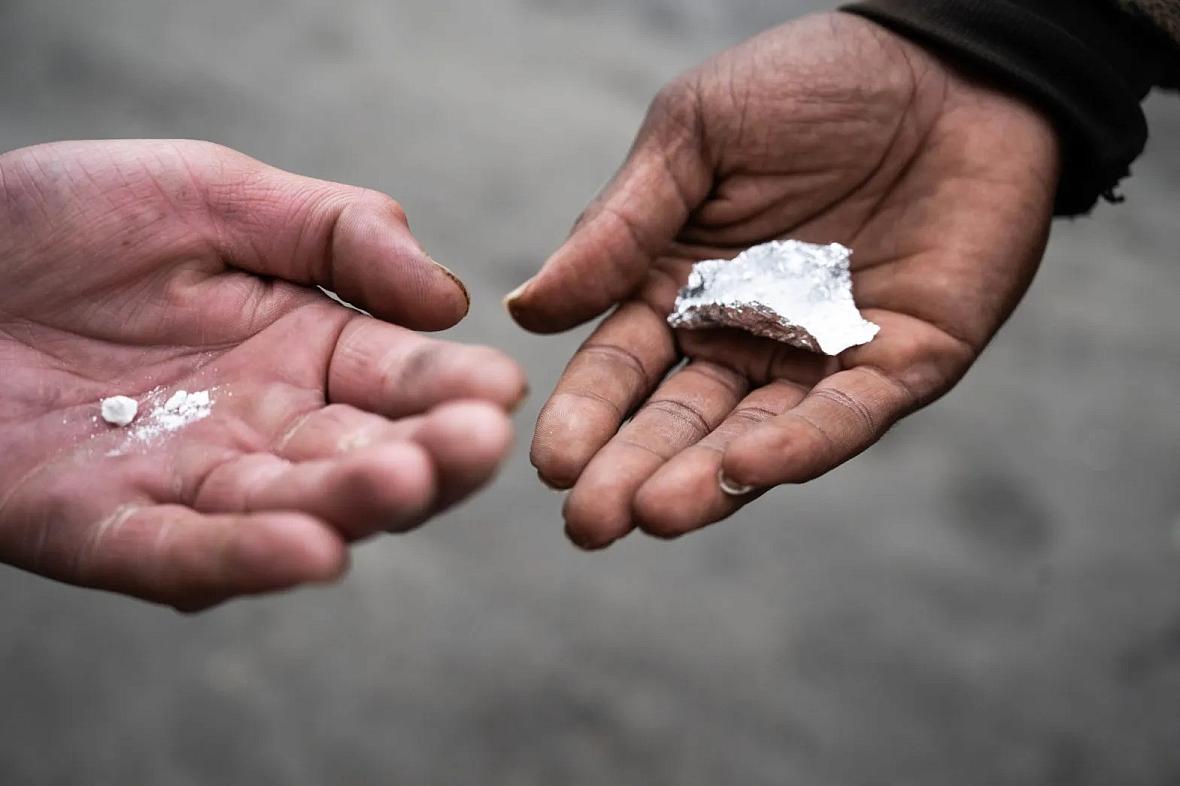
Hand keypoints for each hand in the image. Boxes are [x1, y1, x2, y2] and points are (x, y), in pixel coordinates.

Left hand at [0, 140, 525, 609]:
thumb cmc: (66, 217)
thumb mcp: (216, 193)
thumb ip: (340, 233)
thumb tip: (450, 301)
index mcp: (308, 349)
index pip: (402, 378)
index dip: (452, 385)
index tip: (499, 387)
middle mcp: (267, 428)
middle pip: (365, 457)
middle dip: (426, 455)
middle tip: (473, 444)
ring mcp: (190, 483)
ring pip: (289, 510)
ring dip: (350, 506)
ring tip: (403, 481)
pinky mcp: (103, 525)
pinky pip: (181, 554)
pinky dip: (243, 561)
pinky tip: (310, 555)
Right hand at [508, 13, 1058, 548]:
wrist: (948, 61)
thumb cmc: (810, 83)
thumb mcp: (695, 135)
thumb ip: (619, 226)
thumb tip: (525, 310)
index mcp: (682, 288)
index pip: (620, 366)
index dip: (586, 414)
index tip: (552, 462)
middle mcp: (744, 337)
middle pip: (678, 420)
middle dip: (631, 472)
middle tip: (589, 525)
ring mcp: (820, 358)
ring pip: (755, 437)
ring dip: (705, 480)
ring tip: (652, 515)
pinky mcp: (901, 364)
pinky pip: (847, 416)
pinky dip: (802, 446)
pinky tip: (748, 468)